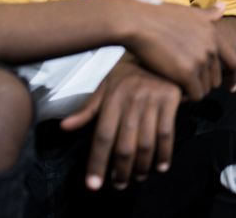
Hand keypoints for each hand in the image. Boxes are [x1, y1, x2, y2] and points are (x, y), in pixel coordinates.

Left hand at [61, 60, 181, 190]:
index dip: (97, 162)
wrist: (158, 49)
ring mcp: (152, 98)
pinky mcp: (171, 98)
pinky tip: (161, 166)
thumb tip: (64, 127)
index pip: (102, 136)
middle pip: (124, 144)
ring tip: (138, 178)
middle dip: (121, 170)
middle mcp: (131, 99)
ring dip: (142, 166)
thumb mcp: (105, 86)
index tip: (94, 184)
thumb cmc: (128, 72)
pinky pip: (167, 132)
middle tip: (120, 185)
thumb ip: (88, 109)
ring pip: (146, 142)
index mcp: (112, 97)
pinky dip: (165, 153)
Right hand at [120, 0, 235, 100]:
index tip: (231, 88)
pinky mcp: (187, 73)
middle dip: (204, 84)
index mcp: (213, 33)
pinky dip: (187, 97)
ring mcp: (200, 60)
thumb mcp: (188, 12)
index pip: (234, 61)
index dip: (233, 77)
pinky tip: (175, 91)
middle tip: (188, 86)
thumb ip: (208, 14)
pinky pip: (195, 95)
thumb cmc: (157, 15)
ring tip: (178, 86)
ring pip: (205, 88)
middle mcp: (211, 47)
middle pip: (216, 78)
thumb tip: (223, 6)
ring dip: (193, 90)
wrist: (136, 21)